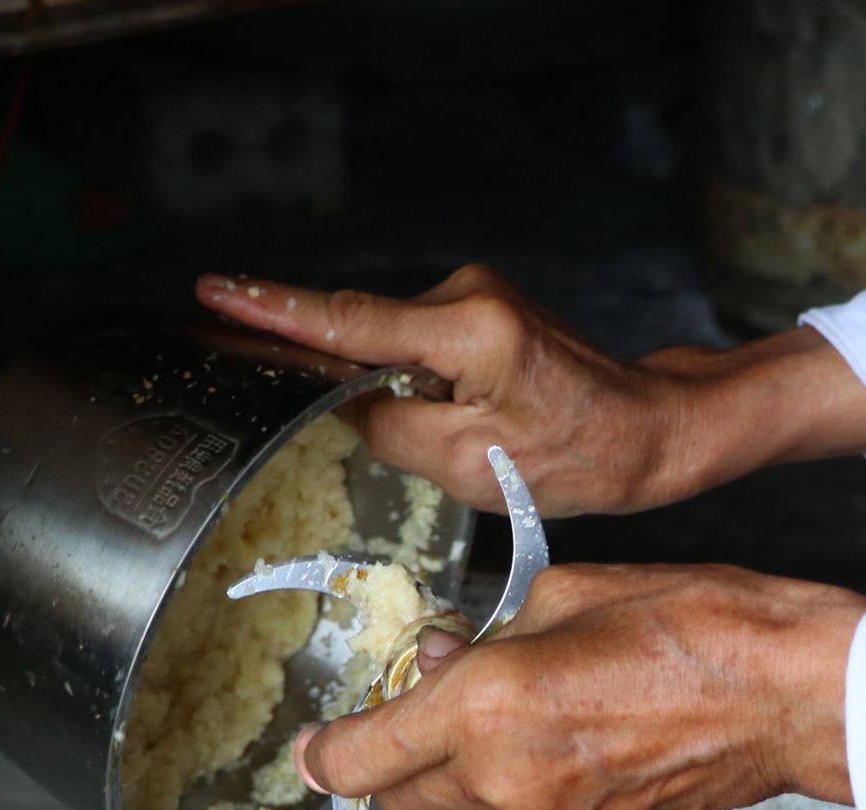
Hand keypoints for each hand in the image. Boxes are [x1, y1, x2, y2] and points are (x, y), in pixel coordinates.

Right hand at [197, 266, 865, 517]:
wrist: (652, 431)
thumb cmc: (577, 455)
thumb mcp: (471, 465)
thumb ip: (391, 429)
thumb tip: (349, 404)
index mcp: (466, 330)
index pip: (347, 321)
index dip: (273, 311)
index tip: (213, 289)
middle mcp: (467, 296)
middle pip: (370, 343)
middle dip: (365, 395)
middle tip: (415, 440)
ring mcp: (476, 298)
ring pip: (397, 355)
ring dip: (408, 401)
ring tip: (476, 443)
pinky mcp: (483, 312)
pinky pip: (422, 351)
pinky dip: (425, 389)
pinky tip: (469, 424)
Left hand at [290, 563, 865, 809]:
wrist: (791, 695)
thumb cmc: (692, 626)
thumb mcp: (564, 594)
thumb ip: (483, 636)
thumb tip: (440, 659)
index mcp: (488, 709)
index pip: (362, 757)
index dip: (323, 754)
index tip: (311, 747)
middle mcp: (506, 782)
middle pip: (400, 796)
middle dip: (393, 753)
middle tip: (423, 700)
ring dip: (450, 777)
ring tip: (500, 718)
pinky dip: (508, 793)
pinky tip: (553, 743)